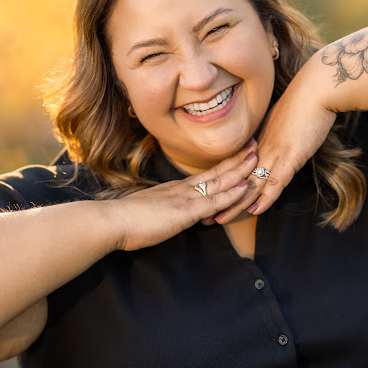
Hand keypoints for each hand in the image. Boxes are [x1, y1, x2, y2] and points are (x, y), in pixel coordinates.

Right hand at [109, 142, 259, 250]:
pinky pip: (213, 201)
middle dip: (237, 160)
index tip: (238, 155)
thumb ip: (164, 211)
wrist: (111, 221)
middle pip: (216, 172)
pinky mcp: (185, 212)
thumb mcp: (149, 212)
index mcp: (175, 190)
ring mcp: (185, 198)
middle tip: (255, 146)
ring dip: (240, 171)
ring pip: (219, 182)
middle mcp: (183, 190)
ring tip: (257, 158)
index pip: (205, 176)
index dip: (224, 165)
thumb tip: (175, 215)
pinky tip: (244, 187)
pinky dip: (231, 194)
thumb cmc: (125, 220)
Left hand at [215, 54, 337, 222]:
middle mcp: (262, 149)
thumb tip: (274, 141)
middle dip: (219, 200)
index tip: (208, 197)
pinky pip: (275, 182)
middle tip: (202, 217)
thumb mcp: (285, 120)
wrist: (318, 87)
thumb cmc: (306, 99)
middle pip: (237, 180)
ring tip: (218, 220)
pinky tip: (253, 212)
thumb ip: (276, 134)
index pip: (236, 169)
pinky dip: (264, 198)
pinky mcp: (291, 156)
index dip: (222, 185)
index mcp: (260, 141)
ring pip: (250, 184)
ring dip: (234, 205)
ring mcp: (275, 153)